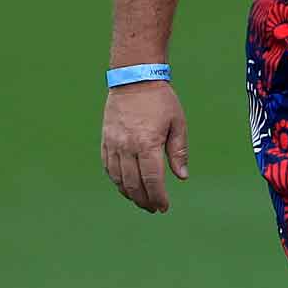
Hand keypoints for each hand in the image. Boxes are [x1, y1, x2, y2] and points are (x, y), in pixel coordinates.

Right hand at [101, 80, 188, 211]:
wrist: (133, 79)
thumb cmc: (161, 100)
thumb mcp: (177, 123)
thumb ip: (178, 151)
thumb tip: (182, 177)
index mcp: (147, 143)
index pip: (152, 179)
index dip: (158, 196)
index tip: (164, 207)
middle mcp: (127, 147)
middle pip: (134, 183)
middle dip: (145, 200)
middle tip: (154, 208)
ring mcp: (113, 144)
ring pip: (118, 179)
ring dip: (130, 194)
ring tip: (142, 201)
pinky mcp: (105, 141)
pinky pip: (108, 167)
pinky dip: (116, 181)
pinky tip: (125, 187)